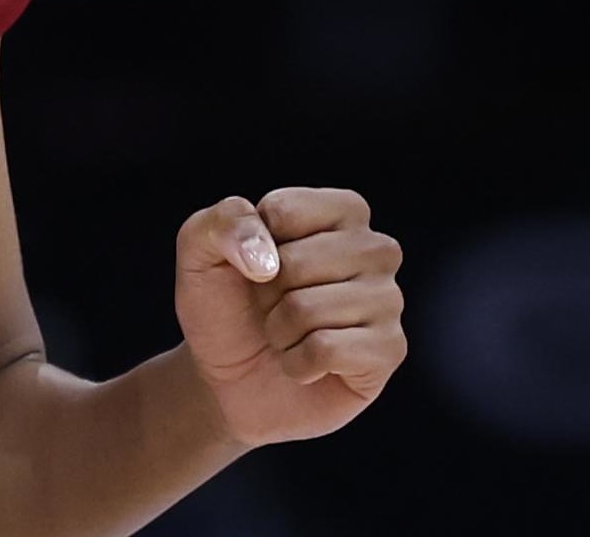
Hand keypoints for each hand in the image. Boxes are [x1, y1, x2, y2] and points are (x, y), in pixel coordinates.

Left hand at [174, 188, 406, 447]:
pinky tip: (306, 366)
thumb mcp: (200, 252)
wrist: (228, 379)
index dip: (253, 246)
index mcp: (342, 211)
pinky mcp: (390, 350)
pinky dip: (298, 364)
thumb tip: (266, 256)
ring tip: (288, 337)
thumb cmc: (225, 307)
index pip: (285, 211)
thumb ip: (222, 223)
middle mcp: (376, 249)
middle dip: (268, 295)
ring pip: (309, 310)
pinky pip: (327, 350)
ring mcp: (388, 300)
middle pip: (297, 263)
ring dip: (280, 332)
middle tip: (274, 309)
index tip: (258, 266)